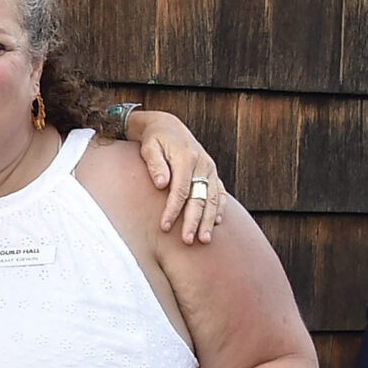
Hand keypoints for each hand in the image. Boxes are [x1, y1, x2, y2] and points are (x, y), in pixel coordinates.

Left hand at [128, 111, 226, 244]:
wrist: (168, 126)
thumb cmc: (154, 140)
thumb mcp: (148, 148)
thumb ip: (155, 165)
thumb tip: (162, 184)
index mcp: (186, 158)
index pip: (180, 190)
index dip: (172, 210)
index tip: (164, 227)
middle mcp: (202, 164)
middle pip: (199, 198)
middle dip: (193, 221)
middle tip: (188, 241)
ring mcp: (210, 168)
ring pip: (212, 198)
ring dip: (209, 220)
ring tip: (204, 239)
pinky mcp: (212, 172)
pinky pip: (219, 192)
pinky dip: (219, 207)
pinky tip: (217, 222)